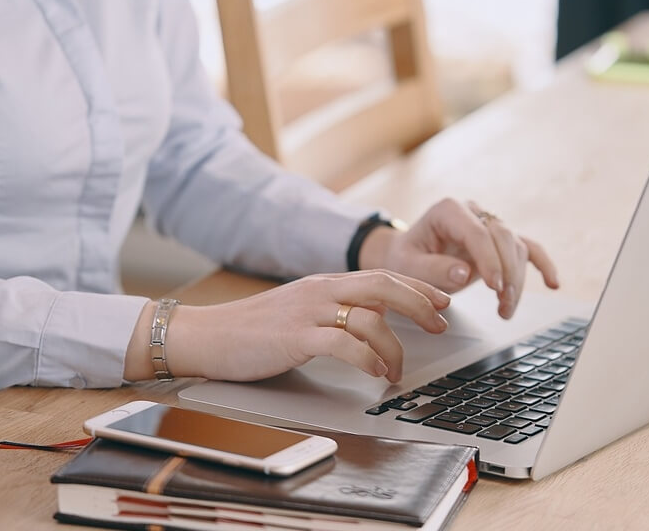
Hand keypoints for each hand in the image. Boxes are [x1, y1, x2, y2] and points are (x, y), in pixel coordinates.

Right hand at [124, 271, 450, 383]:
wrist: (205, 336)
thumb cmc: (251, 331)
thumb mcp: (300, 312)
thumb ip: (336, 311)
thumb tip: (375, 320)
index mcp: (323, 283)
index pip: (381, 275)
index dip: (417, 287)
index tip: (442, 301)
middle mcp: (320, 290)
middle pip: (385, 286)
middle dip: (420, 304)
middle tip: (441, 324)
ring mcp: (308, 312)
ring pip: (370, 318)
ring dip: (394, 347)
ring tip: (398, 370)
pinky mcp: (295, 338)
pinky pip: (344, 344)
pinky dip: (367, 359)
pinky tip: (375, 372)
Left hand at [359, 198, 558, 318]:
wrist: (409, 255)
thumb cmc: (406, 258)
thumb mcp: (408, 266)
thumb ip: (433, 269)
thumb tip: (464, 272)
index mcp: (448, 210)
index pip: (477, 232)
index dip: (489, 259)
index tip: (493, 286)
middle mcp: (473, 212)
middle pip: (503, 237)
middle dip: (507, 272)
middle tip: (503, 302)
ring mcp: (489, 224)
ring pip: (516, 247)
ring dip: (517, 280)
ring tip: (505, 309)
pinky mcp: (499, 241)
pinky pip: (528, 248)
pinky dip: (542, 265)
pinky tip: (553, 283)